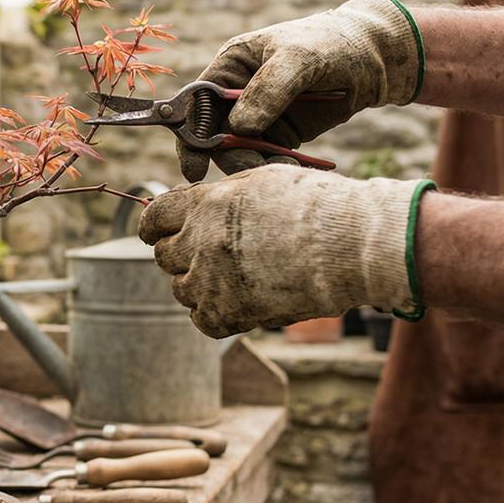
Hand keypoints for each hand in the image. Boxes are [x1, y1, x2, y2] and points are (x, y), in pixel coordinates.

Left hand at [139, 165, 429, 336]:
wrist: (349, 245)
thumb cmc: (316, 206)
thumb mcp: (261, 182)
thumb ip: (221, 196)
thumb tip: (198, 207)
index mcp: (203, 204)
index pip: (154, 217)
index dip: (154, 225)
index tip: (156, 232)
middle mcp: (198, 242)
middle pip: (165, 256)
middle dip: (181, 254)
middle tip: (205, 255)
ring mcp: (210, 281)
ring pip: (180, 289)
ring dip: (198, 284)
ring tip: (229, 278)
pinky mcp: (227, 314)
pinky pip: (201, 320)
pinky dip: (212, 314)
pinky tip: (235, 303)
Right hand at [177, 0, 421, 181]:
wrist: (375, 59)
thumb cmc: (330, 44)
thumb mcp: (298, 59)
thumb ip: (268, 90)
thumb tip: (240, 128)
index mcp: (229, 67)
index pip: (195, 104)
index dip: (189, 135)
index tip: (195, 168)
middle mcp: (236, 95)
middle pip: (214, 135)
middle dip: (229, 157)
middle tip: (251, 174)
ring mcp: (258, 117)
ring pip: (240, 152)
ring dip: (255, 167)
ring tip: (283, 172)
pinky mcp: (281, 135)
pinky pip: (267, 159)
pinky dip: (275, 169)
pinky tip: (295, 172)